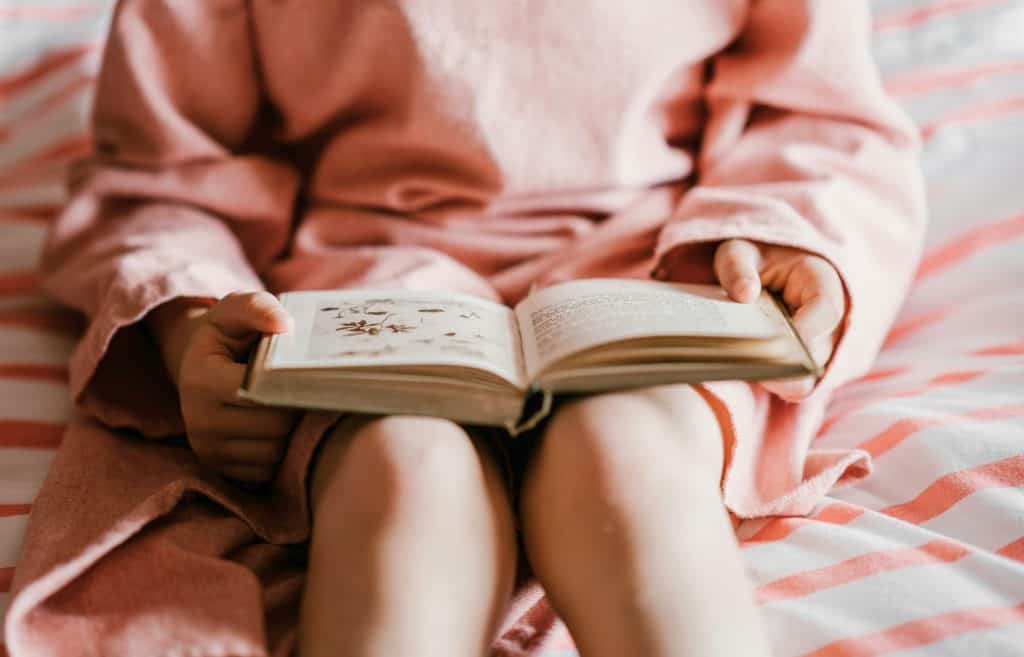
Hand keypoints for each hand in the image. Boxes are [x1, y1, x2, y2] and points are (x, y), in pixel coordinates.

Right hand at [147, 292, 298, 483]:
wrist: (201, 370)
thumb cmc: (229, 337)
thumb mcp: (237, 312)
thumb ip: (259, 308)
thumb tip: (285, 326)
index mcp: (201, 380)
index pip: (263, 393)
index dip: (290, 383)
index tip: (299, 372)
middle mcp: (198, 422)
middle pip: (275, 427)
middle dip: (294, 408)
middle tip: (299, 391)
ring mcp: (208, 451)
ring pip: (274, 452)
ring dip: (289, 433)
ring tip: (284, 408)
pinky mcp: (221, 471)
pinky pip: (267, 472)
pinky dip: (277, 453)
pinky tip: (273, 430)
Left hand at [713, 239, 845, 400]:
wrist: (770, 270)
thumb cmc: (757, 259)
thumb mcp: (740, 251)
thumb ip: (737, 267)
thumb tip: (743, 293)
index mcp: (823, 282)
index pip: (826, 312)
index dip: (801, 333)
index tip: (767, 345)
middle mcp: (834, 320)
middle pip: (818, 355)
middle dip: (782, 363)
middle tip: (743, 361)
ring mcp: (826, 347)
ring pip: (809, 379)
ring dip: (776, 377)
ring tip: (743, 364)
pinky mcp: (810, 366)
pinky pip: (797, 387)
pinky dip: (774, 383)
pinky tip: (748, 370)